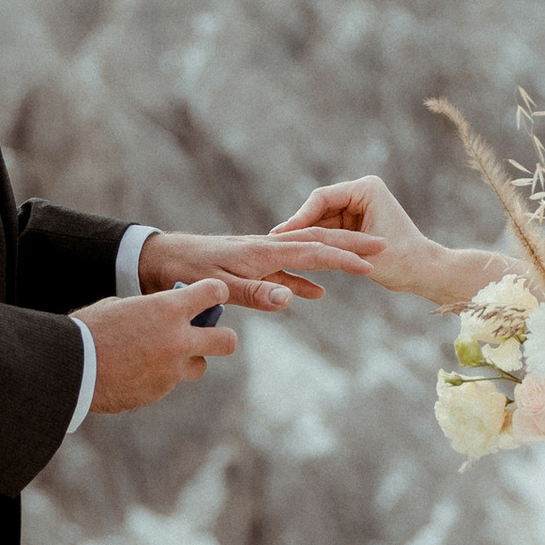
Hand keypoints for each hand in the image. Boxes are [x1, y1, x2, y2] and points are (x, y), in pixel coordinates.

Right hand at [81, 279, 236, 412]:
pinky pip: (169, 382)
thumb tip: (166, 315)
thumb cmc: (91, 328)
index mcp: (169, 308)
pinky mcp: (159, 391)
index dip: (216, 292)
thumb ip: (152, 310)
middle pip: (227, 341)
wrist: (71, 366)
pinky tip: (136, 370)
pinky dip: (159, 376)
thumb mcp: (123, 306)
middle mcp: (179, 340)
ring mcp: (171, 370)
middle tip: (210, 336)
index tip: (212, 295)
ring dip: (189, 360)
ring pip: (200, 367)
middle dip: (222, 337)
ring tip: (165, 355)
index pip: (214, 292)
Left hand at [139, 224, 385, 312]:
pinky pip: (286, 273)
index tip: (372, 260)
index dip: (344, 257)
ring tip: (362, 265)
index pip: (313, 251)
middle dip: (351, 246)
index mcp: (264, 252)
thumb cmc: (187, 272)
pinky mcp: (251, 268)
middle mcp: (267, 249)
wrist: (161, 258)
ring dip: (334, 260)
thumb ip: (255, 293)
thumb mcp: (220, 286)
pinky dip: (304, 281)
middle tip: (383, 246)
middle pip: (317, 244)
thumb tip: (290, 299)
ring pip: (305, 256)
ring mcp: (261, 258)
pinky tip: (317, 293)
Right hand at [277, 175, 488, 309]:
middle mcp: (361, 192)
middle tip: (272, 243)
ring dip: (304, 235)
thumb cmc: (402, 261)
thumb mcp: (361, 253)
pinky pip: (328, 230)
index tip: (280, 235)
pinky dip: (315, 242)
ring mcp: (357, 206)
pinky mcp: (354, 222)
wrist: (425, 273)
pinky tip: (295, 254)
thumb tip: (296, 245)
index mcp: (366, 188)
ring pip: (320, 220)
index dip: (299, 217)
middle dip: (298, 227)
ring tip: (278, 250)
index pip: (322, 198)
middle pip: (318, 207)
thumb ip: (330, 245)